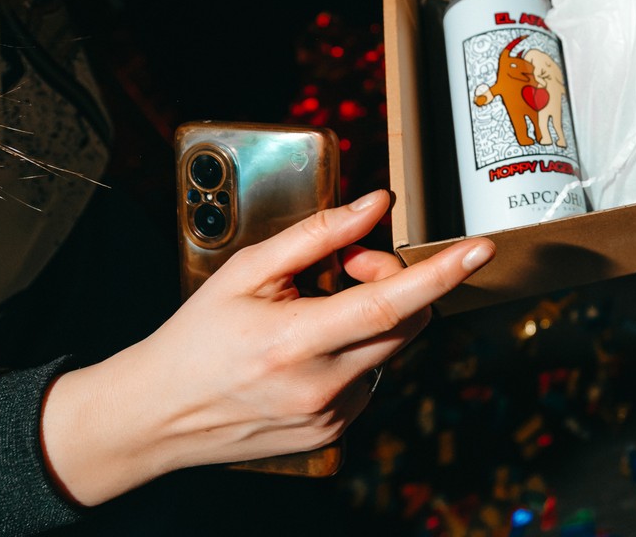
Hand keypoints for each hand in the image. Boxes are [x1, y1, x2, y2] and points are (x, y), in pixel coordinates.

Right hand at [38, 191, 493, 505]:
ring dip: (377, 321)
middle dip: (394, 282)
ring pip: (392, 351)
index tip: (478, 250)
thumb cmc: (197, 337)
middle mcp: (318, 386)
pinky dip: (359, 353)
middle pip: (405, 323)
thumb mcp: (247, 271)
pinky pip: (372, 378)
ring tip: (320, 312)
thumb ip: (318, 234)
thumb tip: (375, 204)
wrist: (157, 415)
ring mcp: (329, 416)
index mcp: (294, 342)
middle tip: (351, 265)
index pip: (386, 305)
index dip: (438, 275)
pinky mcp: (333, 433)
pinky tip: (314, 350)